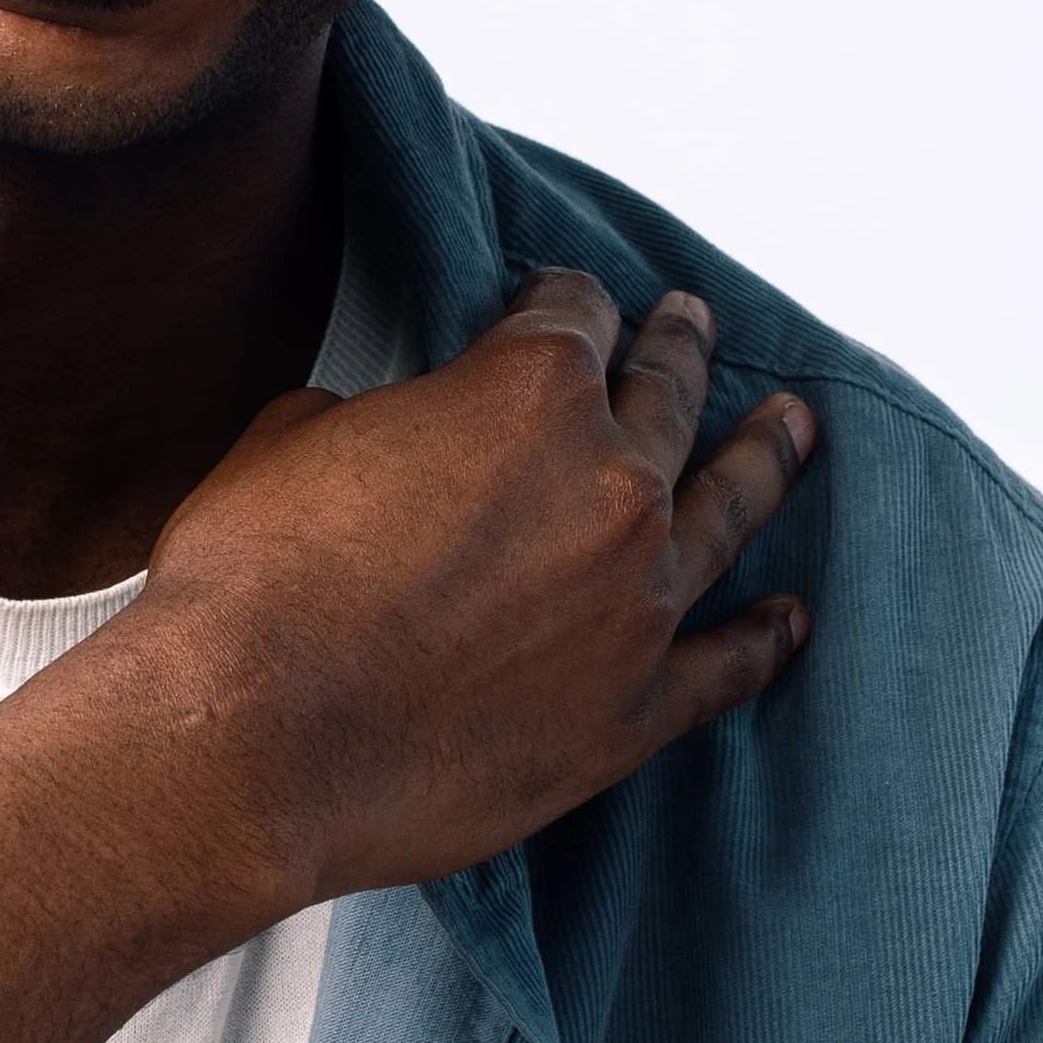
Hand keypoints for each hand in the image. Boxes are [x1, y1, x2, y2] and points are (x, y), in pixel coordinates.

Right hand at [127, 270, 812, 909]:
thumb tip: (387, 435)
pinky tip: (791, 618)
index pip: (571, 314)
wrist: (249, 743)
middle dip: (676, 350)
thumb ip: (372, 417)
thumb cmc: (249, 589)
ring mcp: (636, 603)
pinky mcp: (633, 712)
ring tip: (793, 428)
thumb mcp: (291, 437)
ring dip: (764, 461)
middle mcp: (610, 485)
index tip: (556, 304)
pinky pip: (727, 665)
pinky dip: (765, 639)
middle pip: (668, 394)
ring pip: (727, 511)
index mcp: (529, 392)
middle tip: (692, 324)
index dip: (558, 299)